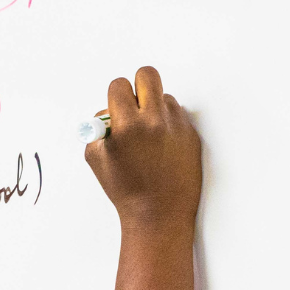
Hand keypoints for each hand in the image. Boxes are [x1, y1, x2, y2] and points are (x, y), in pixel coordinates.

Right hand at [84, 66, 201, 234]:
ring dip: (154, 109)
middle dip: (139, 85)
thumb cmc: (126, 190)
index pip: (120, 85)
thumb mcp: (97, 158)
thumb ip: (98, 129)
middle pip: (148, 75)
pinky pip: (178, 116)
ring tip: (149, 137)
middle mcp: (154, 121)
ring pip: (164, 97)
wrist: (159, 215)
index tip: (117, 106)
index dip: (116, 95)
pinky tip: (163, 147)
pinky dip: (169, 124)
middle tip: (136, 103)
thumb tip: (108, 111)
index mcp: (127, 126)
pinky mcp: (192, 135)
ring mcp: (177, 127)